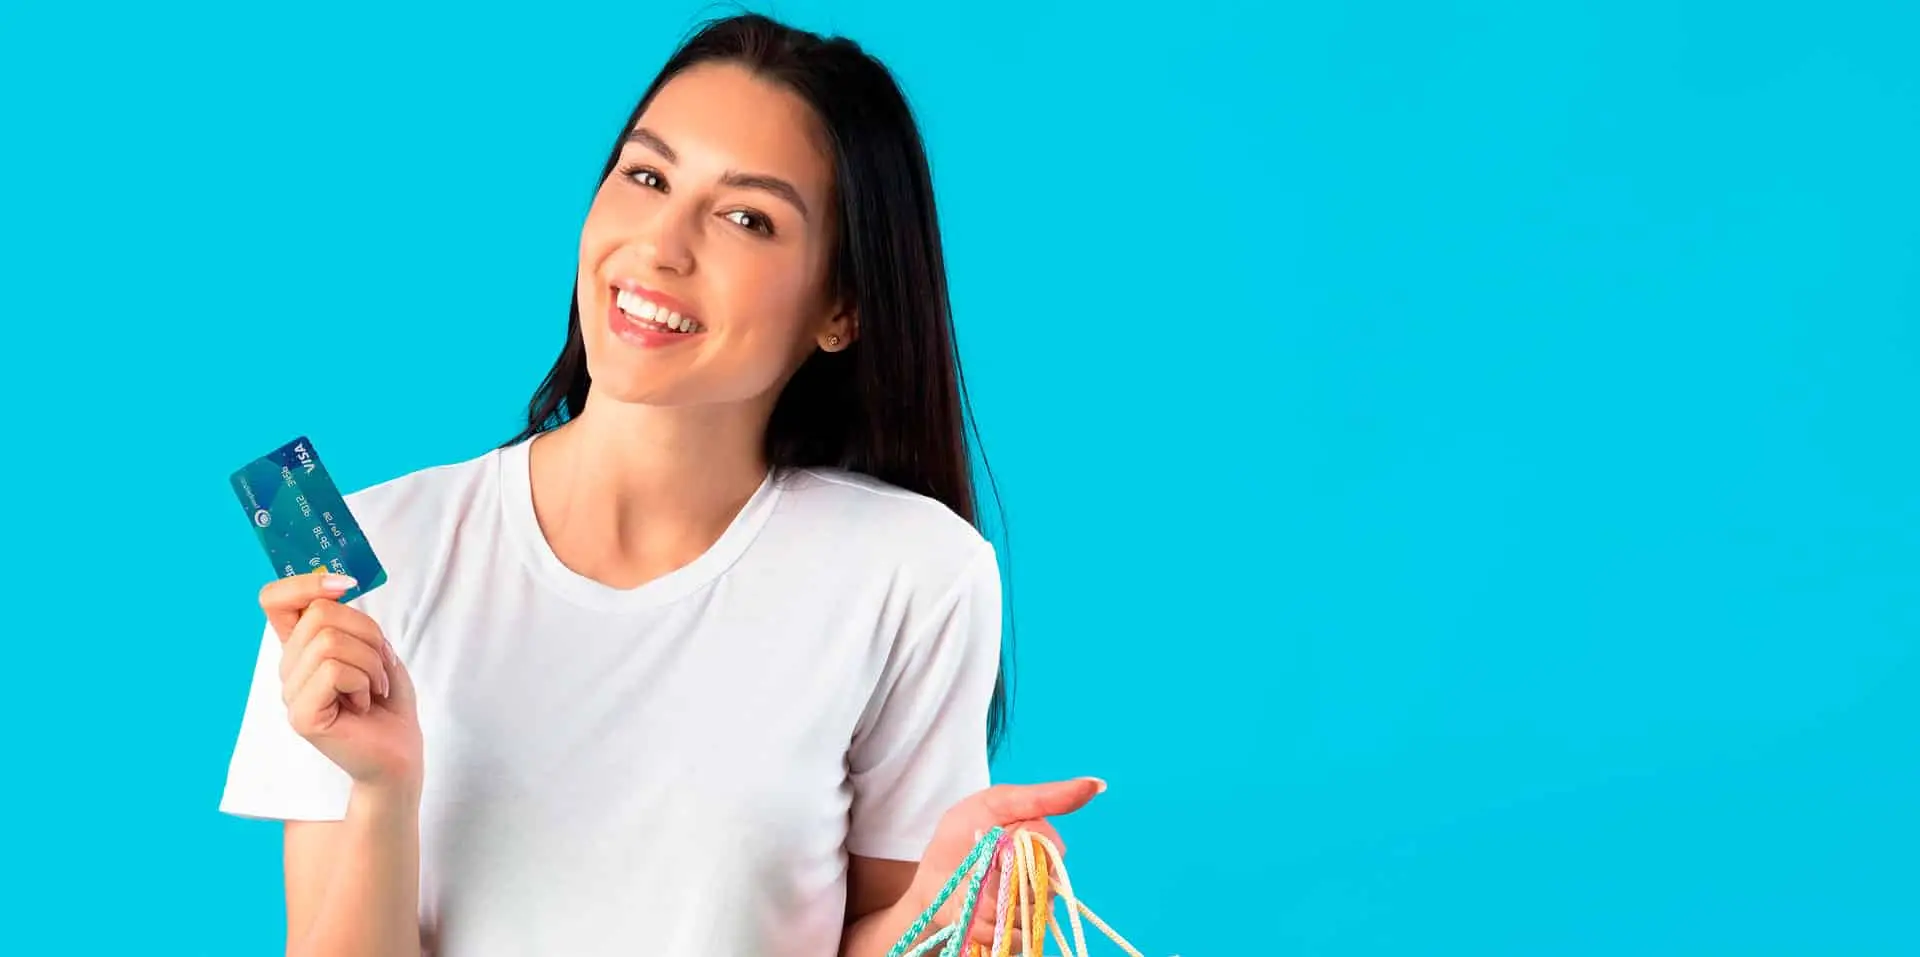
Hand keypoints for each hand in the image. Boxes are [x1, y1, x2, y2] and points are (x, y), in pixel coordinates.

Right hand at [260, 573, 422, 791]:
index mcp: (301, 647)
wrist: (399, 754)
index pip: (274, 599)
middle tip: (379, 667)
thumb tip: (336, 583)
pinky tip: (364, 705)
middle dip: (368, 634)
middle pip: (319, 613)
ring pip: (329, 642)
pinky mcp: (302, 716)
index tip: (346, 585)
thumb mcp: (374, 648)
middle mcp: (289, 668)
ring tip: (373, 688)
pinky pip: (335, 672)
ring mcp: (291, 693)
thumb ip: (349, 620)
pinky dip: (364, 683)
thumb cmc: (388, 702)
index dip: (306, 582)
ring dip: (370, 662)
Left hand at [907, 778, 1105, 948]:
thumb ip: (1042, 797)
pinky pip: (1016, 939)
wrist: (932, 881)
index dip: (1022, 848)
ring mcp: (1033, 910)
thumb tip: (1097, 784)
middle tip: (979, 866)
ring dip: (991, 903)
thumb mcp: (995, 803)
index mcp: (1043, 843)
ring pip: (1028, 914)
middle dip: (1003, 878)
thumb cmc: (960, 837)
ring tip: (973, 890)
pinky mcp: (1018, 938)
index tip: (996, 840)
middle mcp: (1044, 878)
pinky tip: (973, 915)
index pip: (1053, 849)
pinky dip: (987, 927)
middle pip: (1042, 885)